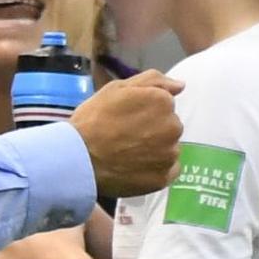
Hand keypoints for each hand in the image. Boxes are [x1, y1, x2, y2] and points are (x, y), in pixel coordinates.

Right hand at [72, 73, 182, 197]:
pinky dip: (155, 169)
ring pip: (168, 148)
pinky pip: (167, 171)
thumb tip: (180, 86)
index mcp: (163, 102)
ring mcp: (170, 155)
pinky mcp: (163, 178)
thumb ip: (152, 80)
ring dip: (154, 149)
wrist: (78, 159)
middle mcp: (173, 127)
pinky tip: (135, 167)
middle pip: (168, 126)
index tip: (126, 119)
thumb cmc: (93, 120)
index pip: (164, 104)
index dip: (144, 111)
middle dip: (152, 129)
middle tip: (125, 137)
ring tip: (127, 154)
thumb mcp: (116, 89)